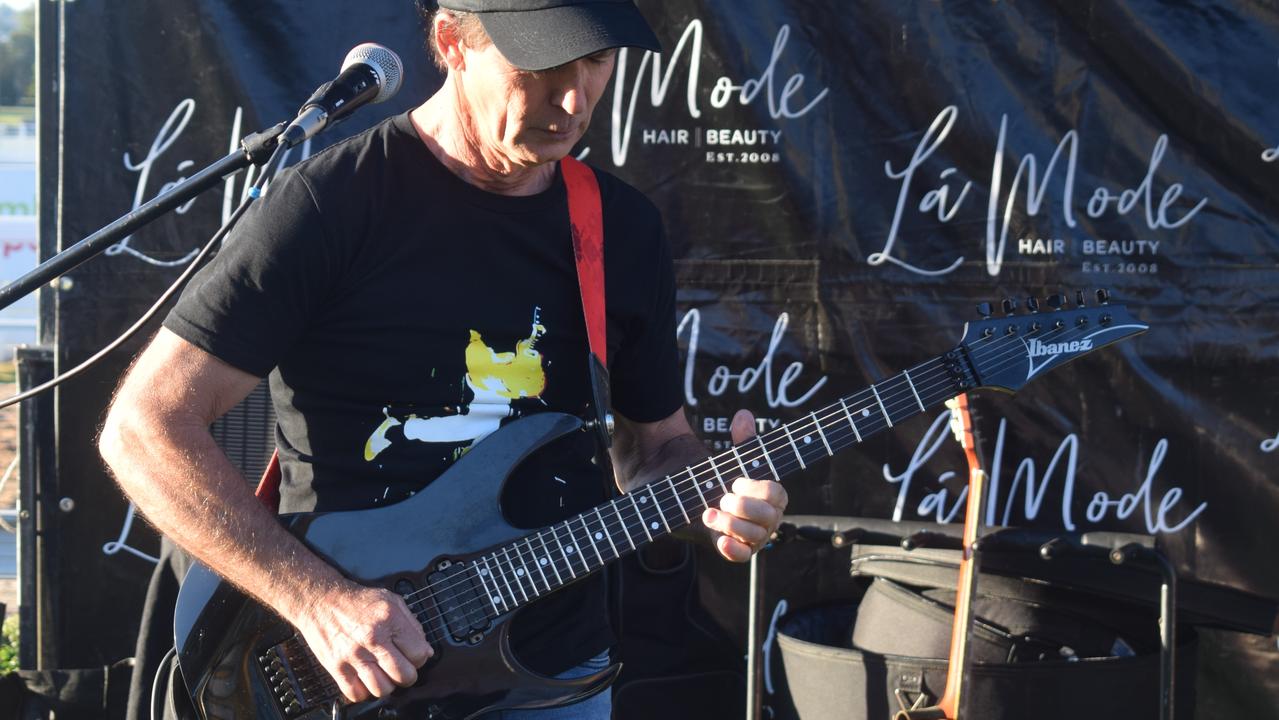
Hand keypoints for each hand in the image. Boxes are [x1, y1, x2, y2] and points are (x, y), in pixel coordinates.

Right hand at [292, 581, 433, 702]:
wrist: (321, 601)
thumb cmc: (357, 601)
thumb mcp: (392, 601)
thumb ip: (412, 625)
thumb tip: (426, 650)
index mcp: (389, 619)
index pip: (419, 653)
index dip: (420, 657)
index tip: (414, 655)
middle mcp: (372, 638)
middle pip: (404, 675)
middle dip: (408, 675)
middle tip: (402, 668)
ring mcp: (353, 655)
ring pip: (382, 689)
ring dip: (387, 685)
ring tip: (384, 674)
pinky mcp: (336, 667)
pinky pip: (356, 694)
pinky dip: (364, 691)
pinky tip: (366, 679)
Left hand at [701, 409, 788, 561]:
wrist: (692, 498)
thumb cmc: (720, 478)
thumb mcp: (732, 459)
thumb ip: (742, 440)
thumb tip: (744, 415)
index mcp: (772, 496)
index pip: (776, 494)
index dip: (756, 488)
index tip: (736, 481)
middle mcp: (768, 518)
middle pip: (768, 516)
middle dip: (741, 505)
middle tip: (722, 496)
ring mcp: (755, 537)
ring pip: (753, 536)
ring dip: (730, 523)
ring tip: (709, 512)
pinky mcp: (737, 550)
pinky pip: (742, 557)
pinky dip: (732, 548)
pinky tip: (719, 539)